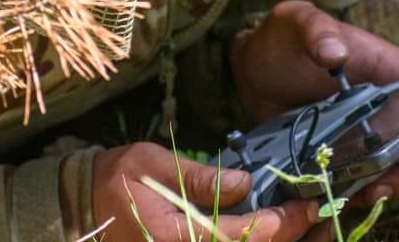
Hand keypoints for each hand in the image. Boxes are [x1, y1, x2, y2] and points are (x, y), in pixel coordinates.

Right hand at [93, 142, 321, 240]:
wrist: (79, 205)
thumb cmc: (115, 178)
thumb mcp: (154, 164)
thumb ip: (200, 178)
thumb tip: (246, 184)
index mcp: (178, 238)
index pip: (242, 236)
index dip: (280, 224)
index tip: (306, 206)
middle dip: (289, 238)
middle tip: (319, 217)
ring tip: (308, 227)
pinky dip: (249, 241)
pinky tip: (272, 232)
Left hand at [230, 0, 398, 205]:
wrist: (254, 64)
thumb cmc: (284, 35)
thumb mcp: (298, 22)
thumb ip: (317, 31)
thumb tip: (336, 52)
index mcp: (392, 72)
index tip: (390, 157)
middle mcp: (387, 107)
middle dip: (396, 175)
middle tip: (372, 191)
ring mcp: (367, 133)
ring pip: (383, 170)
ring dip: (369, 189)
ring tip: (345, 200)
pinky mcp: (344, 152)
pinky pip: (355, 178)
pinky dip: (346, 192)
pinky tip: (329, 201)